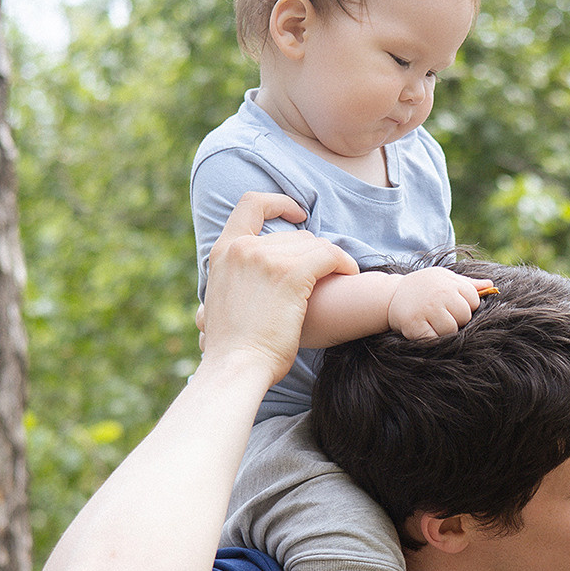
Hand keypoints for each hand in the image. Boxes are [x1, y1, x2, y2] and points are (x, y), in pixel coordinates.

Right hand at [202, 193, 358, 384]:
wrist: (236, 367)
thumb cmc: (233, 349)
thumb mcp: (220, 305)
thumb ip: (232, 284)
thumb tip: (232, 294)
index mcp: (222, 252)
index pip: (250, 205)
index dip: (278, 203)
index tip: (297, 215)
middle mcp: (242, 248)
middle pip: (291, 235)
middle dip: (313, 254)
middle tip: (326, 274)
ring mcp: (266, 259)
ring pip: (313, 245)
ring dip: (330, 260)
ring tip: (341, 275)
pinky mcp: (291, 274)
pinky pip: (329, 255)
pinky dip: (344, 262)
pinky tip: (350, 273)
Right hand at [387, 267, 487, 339]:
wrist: (390, 295)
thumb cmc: (424, 287)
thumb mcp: (445, 279)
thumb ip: (468, 284)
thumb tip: (491, 285)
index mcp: (450, 282)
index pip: (473, 301)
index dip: (465, 307)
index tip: (451, 306)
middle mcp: (440, 294)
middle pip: (464, 317)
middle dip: (456, 320)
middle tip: (440, 316)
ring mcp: (427, 309)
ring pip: (451, 330)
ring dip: (443, 331)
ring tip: (432, 323)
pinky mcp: (414, 324)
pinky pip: (434, 340)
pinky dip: (431, 339)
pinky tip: (424, 331)